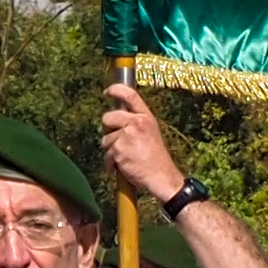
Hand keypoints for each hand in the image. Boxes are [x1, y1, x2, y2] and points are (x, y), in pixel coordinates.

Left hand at [99, 76, 184, 203]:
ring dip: (110, 150)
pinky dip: (110, 164)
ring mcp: (126, 135)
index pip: (130, 95)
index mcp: (146, 117)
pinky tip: (121, 168)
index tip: (107, 91)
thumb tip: (115, 120)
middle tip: (118, 142)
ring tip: (125, 158)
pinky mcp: (118, 149)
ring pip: (105, 139)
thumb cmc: (156, 159)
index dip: (116, 89)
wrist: (162, 178)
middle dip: (108, 130)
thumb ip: (135, 123)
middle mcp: (136, 122)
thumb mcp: (151, 133)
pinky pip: (106, 155)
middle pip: (108, 117)